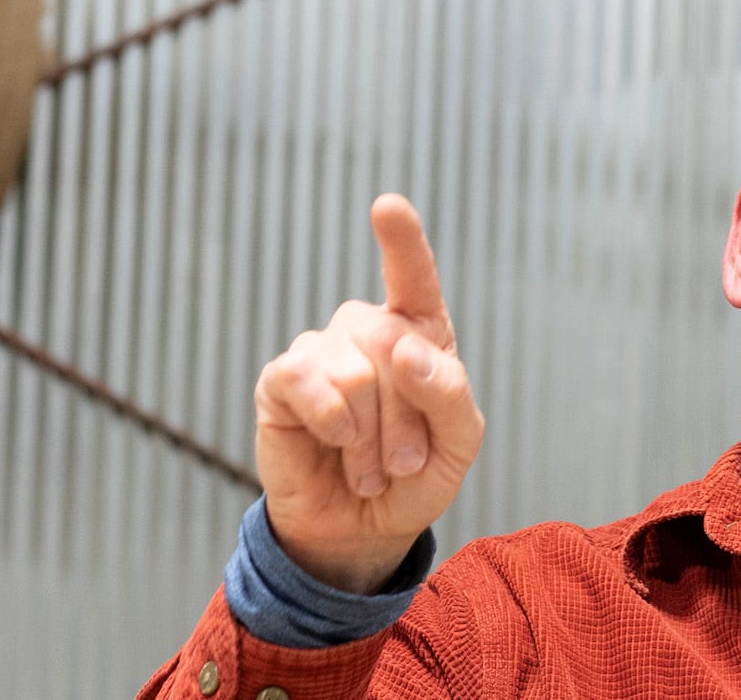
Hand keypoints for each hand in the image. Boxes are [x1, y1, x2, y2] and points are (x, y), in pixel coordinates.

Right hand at [253, 194, 484, 593]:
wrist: (362, 531)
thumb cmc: (415, 475)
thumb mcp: (459, 442)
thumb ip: (450, 392)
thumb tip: (407, 350)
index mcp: (419, 334)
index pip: (413, 278)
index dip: (401, 241)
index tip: (387, 207)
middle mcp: (368, 331)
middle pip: (394, 344)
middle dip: (408, 420)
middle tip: (404, 463)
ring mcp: (322, 352)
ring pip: (355, 371)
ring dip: (371, 437)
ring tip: (369, 466)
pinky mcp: (281, 381)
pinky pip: (306, 380)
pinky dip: (331, 420)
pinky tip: (334, 441)